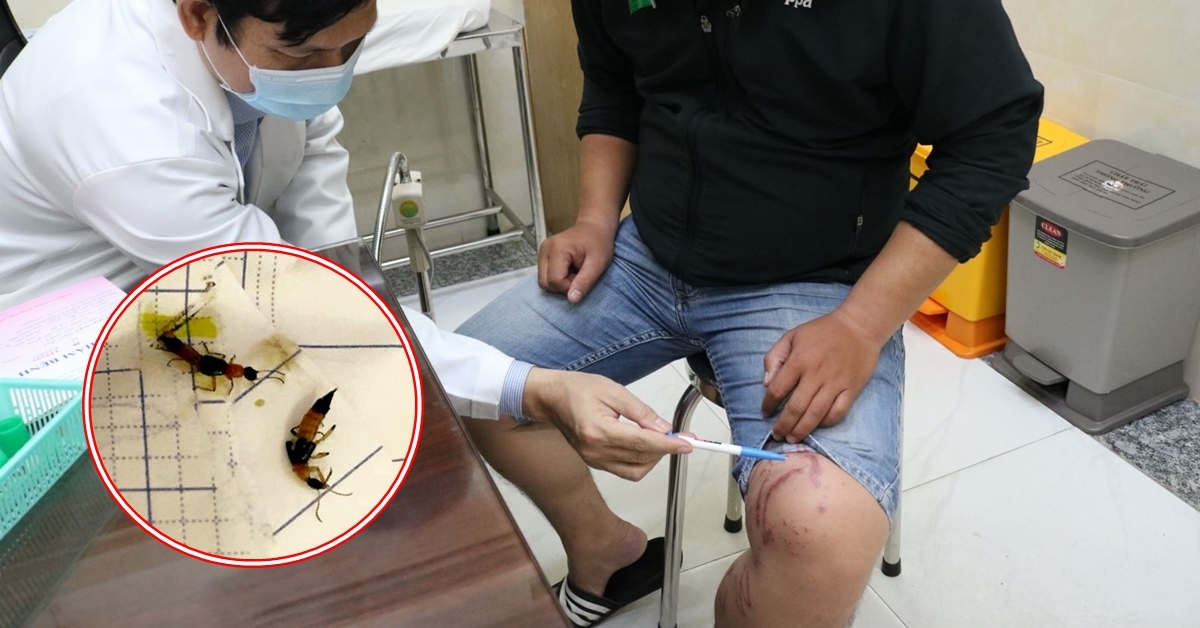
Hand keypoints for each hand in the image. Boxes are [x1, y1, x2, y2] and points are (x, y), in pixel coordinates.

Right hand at [523, 369, 691, 480]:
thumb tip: (664, 429)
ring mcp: (594, 460)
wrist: (551, 398)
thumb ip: (641, 412)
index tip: (687, 443)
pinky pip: (625, 471)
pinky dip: (641, 462)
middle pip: (642, 458)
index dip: (669, 444)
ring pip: (636, 470)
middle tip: (681, 437)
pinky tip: (647, 446)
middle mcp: (595, 451)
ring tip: (663, 440)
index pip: (642, 443)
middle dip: (666, 449)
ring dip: (654, 458)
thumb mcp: (613, 391)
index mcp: (599, 430)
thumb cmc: (577, 389)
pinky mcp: (595, 463)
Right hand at [537, 218, 617, 303]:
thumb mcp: (597, 263)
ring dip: (560, 282)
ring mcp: (542, 252)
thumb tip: (572, 299)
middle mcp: (545, 249)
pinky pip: (546, 275)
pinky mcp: (543, 255)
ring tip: (574, 271)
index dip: (569, 286)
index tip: (582, 277)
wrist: (595, 226)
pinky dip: (558, 277)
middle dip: (562, 286)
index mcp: (556, 249)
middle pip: (545, 283)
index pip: (554, 281)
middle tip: (578, 275)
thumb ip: (584, 281)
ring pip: (544, 281)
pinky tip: (569, 269)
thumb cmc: (598, 241)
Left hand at [760, 309, 885, 443]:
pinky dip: (826, 423)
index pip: (777, 389)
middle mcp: (816, 375)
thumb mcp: (792, 336)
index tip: (765, 412)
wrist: (859, 327)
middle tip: (777, 434)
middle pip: (796, 408)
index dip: (768, 404)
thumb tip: (766, 383)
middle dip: (784, 425)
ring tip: (793, 438)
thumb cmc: (822, 331)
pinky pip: (838, 412)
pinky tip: (817, 426)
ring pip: (816, 414)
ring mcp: (835, 383)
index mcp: (799, 361)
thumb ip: (774, 358)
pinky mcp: (852, 389)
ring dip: (802, 430)